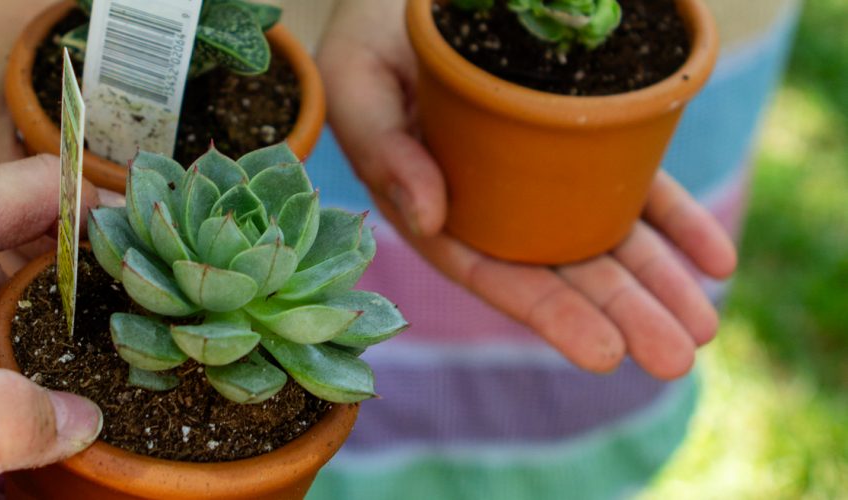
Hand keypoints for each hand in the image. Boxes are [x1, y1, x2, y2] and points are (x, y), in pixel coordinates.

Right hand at [317, 0, 736, 378]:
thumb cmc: (367, 43)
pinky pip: (633, 186)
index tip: (603, 352)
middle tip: (676, 356)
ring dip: (657, 281)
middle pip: (562, 269)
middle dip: (621, 313)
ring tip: (704, 325)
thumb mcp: (357, 88)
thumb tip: (428, 218)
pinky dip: (677, 221)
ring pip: (604, 238)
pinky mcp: (578, 142)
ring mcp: (540, 179)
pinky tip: (716, 257)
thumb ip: (384, 151)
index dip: (549, 313)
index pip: (494, 272)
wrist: (405, 1)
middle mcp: (492, 207)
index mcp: (433, 209)